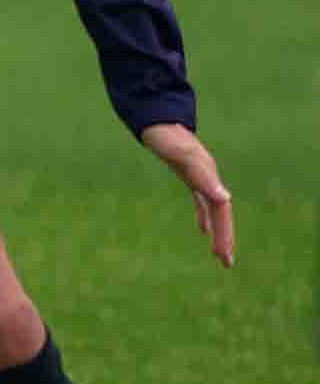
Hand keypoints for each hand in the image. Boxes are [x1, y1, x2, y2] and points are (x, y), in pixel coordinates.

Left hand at [140, 122, 232, 267]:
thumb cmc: (167, 138)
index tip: (223, 255)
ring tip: (219, 253)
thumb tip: (225, 199)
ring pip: (214, 210)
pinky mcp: (190, 176)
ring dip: (218, 231)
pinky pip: (201, 201)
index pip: (221, 212)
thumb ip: (203, 178)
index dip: (224, 233)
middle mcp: (209, 179)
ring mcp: (200, 178)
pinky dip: (203, 216)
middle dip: (225, 238)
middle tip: (226, 264)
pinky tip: (202, 230)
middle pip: (221, 214)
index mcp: (209, 179)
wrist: (157, 120)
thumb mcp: (182, 158)